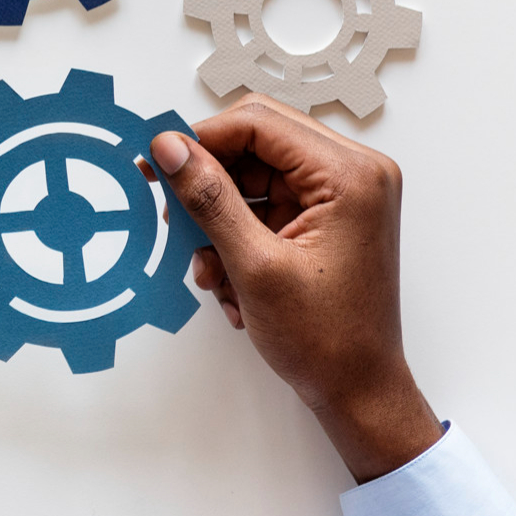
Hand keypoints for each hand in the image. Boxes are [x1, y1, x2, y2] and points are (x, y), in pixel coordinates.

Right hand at [150, 96, 442, 483]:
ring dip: (219, 218)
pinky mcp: (326, 218)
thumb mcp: (254, 265)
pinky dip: (235, 234)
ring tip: (210, 269)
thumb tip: (169, 147)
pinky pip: (262, 204)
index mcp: (350, 175)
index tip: (156, 164)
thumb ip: (209, 198)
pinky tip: (229, 279)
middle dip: (209, 183)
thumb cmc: (326, 339)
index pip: (259, 123)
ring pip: (252, 176)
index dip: (200, 139)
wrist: (359, 392)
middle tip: (173, 216)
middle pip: (255, 145)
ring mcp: (340, 197)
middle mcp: (353, 175)